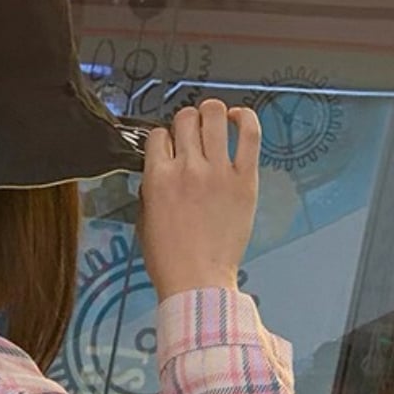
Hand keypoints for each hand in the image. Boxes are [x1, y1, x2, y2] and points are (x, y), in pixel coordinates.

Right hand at [138, 99, 260, 301]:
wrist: (197, 280)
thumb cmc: (169, 260)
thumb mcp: (144, 223)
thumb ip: (149, 191)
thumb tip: (157, 173)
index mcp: (158, 179)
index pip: (158, 135)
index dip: (164, 139)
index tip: (170, 148)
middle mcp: (187, 168)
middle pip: (185, 119)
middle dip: (186, 122)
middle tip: (191, 134)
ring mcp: (218, 172)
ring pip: (215, 116)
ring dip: (212, 113)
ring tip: (213, 121)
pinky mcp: (244, 179)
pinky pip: (250, 134)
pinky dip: (246, 118)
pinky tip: (239, 118)